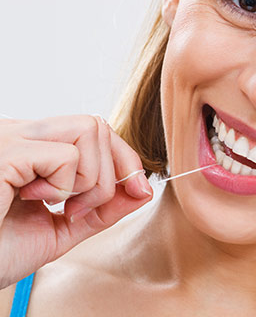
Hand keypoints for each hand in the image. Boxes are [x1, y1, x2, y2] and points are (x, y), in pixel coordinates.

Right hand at [0, 115, 152, 288]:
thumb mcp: (61, 229)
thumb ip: (102, 209)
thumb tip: (142, 189)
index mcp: (33, 148)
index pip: (96, 130)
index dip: (125, 158)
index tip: (139, 189)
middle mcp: (22, 133)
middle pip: (99, 125)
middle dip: (111, 173)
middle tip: (79, 210)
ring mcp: (11, 136)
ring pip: (90, 129)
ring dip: (91, 181)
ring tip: (57, 206)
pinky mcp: (5, 151)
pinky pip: (68, 156)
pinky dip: (66, 187)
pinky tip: (32, 201)